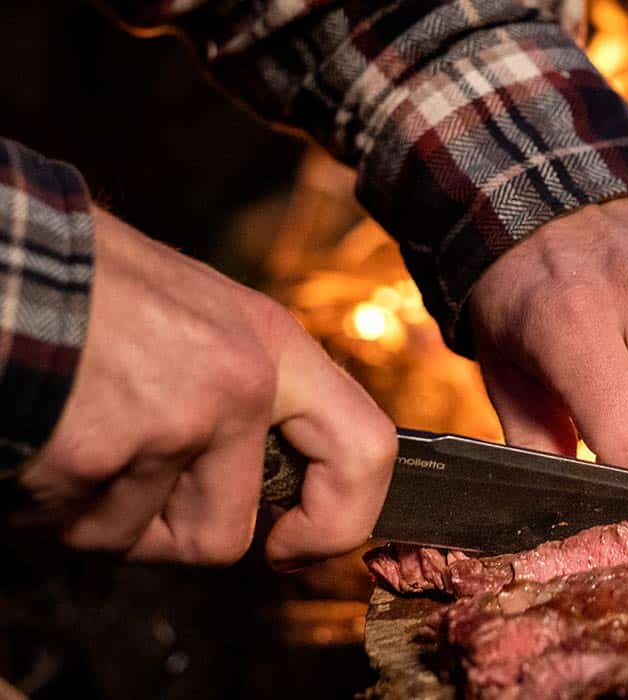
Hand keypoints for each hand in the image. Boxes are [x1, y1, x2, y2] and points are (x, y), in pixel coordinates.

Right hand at [19, 208, 395, 566]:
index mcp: (271, 346)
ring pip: (135, 537)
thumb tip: (261, 473)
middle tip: (139, 506)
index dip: (338, 522)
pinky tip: (39, 437)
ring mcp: (171, 422)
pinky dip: (47, 501)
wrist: (3, 252)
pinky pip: (73, 525)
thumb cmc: (86, 283)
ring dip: (96, 510)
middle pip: (226, 534)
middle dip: (173, 535)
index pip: (366, 451)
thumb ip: (244, 390)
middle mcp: (238, 384)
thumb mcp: (200, 314)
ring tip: (72, 431)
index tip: (292, 544)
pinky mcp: (97, 453)